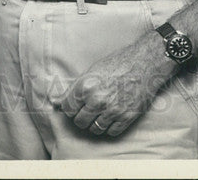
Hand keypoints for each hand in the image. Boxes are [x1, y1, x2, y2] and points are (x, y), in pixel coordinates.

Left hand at [52, 36, 175, 137]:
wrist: (143, 64)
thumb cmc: (116, 64)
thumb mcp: (91, 72)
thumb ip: (72, 90)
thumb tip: (54, 102)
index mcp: (85, 86)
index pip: (67, 109)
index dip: (70, 108)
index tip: (75, 105)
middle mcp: (97, 100)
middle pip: (79, 121)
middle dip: (81, 116)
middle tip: (87, 109)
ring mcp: (112, 110)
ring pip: (94, 129)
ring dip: (94, 123)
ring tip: (99, 113)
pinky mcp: (126, 117)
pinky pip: (111, 132)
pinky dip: (109, 127)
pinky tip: (110, 117)